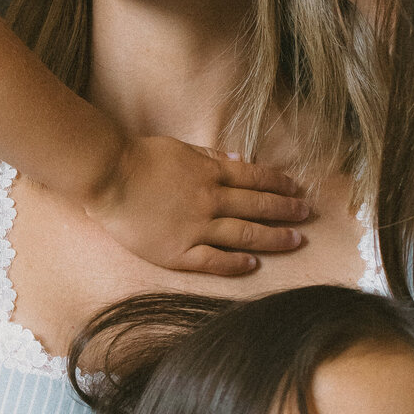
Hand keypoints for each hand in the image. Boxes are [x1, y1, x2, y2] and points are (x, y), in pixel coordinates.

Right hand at [84, 134, 310, 275]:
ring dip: (273, 237)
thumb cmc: (139, 158)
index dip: (280, 184)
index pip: (255, 178)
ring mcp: (196, 228)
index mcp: (210, 172)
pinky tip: (254, 264)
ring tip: (295, 240)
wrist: (108, 176)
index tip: (297, 189)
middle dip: (286, 210)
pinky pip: (213, 260)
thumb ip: (212, 156)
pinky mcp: (178, 251)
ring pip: (244, 234)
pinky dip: (236, 263)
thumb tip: (242, 160)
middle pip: (257, 206)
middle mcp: (210, 200)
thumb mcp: (181, 148)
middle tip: (306, 215)